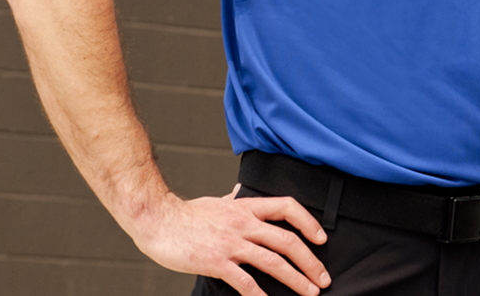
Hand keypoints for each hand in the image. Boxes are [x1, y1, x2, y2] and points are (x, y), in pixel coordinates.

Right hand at [121, 189, 330, 295]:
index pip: (287, 207)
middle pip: (287, 240)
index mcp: (245, 207)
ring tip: (310, 292)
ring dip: (296, 279)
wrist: (156, 218)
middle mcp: (243, 223)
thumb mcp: (215, 201)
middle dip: (310, 261)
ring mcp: (231, 243)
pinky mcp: (217, 261)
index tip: (321, 239)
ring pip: (273, 261)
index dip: (309, 222)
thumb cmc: (183, 213)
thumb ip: (232, 200)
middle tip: (322, 278)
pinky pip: (245, 281)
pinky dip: (260, 294)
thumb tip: (240, 193)